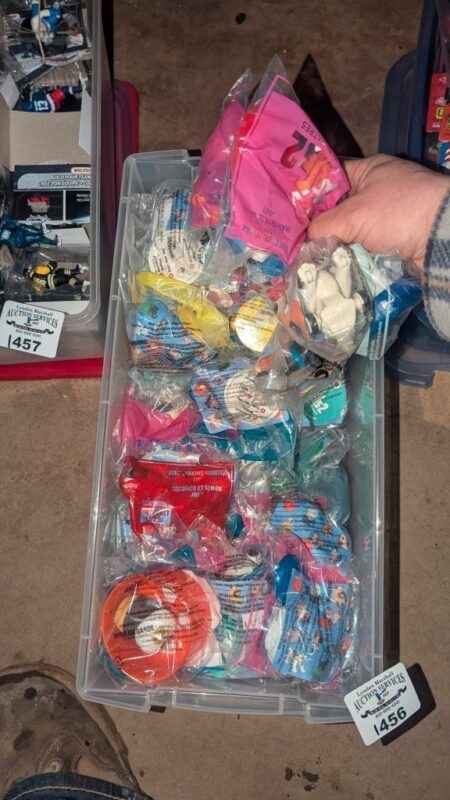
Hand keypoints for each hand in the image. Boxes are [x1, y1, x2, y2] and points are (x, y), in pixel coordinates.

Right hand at [308, 154, 449, 271]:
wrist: (441, 236)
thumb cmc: (397, 212)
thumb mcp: (353, 215)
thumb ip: (323, 225)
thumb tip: (305, 239)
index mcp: (368, 170)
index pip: (329, 178)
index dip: (308, 195)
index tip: (289, 215)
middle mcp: (377, 190)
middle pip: (338, 209)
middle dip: (319, 227)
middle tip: (295, 242)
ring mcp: (386, 217)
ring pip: (349, 231)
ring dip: (335, 245)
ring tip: (309, 259)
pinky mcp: (393, 239)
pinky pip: (363, 248)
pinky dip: (351, 256)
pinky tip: (332, 266)